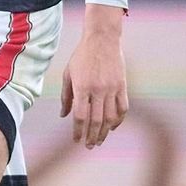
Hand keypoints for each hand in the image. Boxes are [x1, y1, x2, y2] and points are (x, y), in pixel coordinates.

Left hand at [59, 4, 128, 148]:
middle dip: (92, 136)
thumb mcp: (68, 74)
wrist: (102, 39)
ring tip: (99, 140)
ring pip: (110, 117)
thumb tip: (63, 115)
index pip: (80, 116)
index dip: (77, 131)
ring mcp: (112, 88)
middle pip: (96, 120)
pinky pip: (122, 108)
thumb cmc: (82, 56)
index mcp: (82, 87)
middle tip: (89, 146)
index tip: (76, 140)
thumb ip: (66, 96)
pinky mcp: (122, 85)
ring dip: (105, 132)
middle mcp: (98, 90)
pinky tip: (113, 127)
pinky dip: (118, 120)